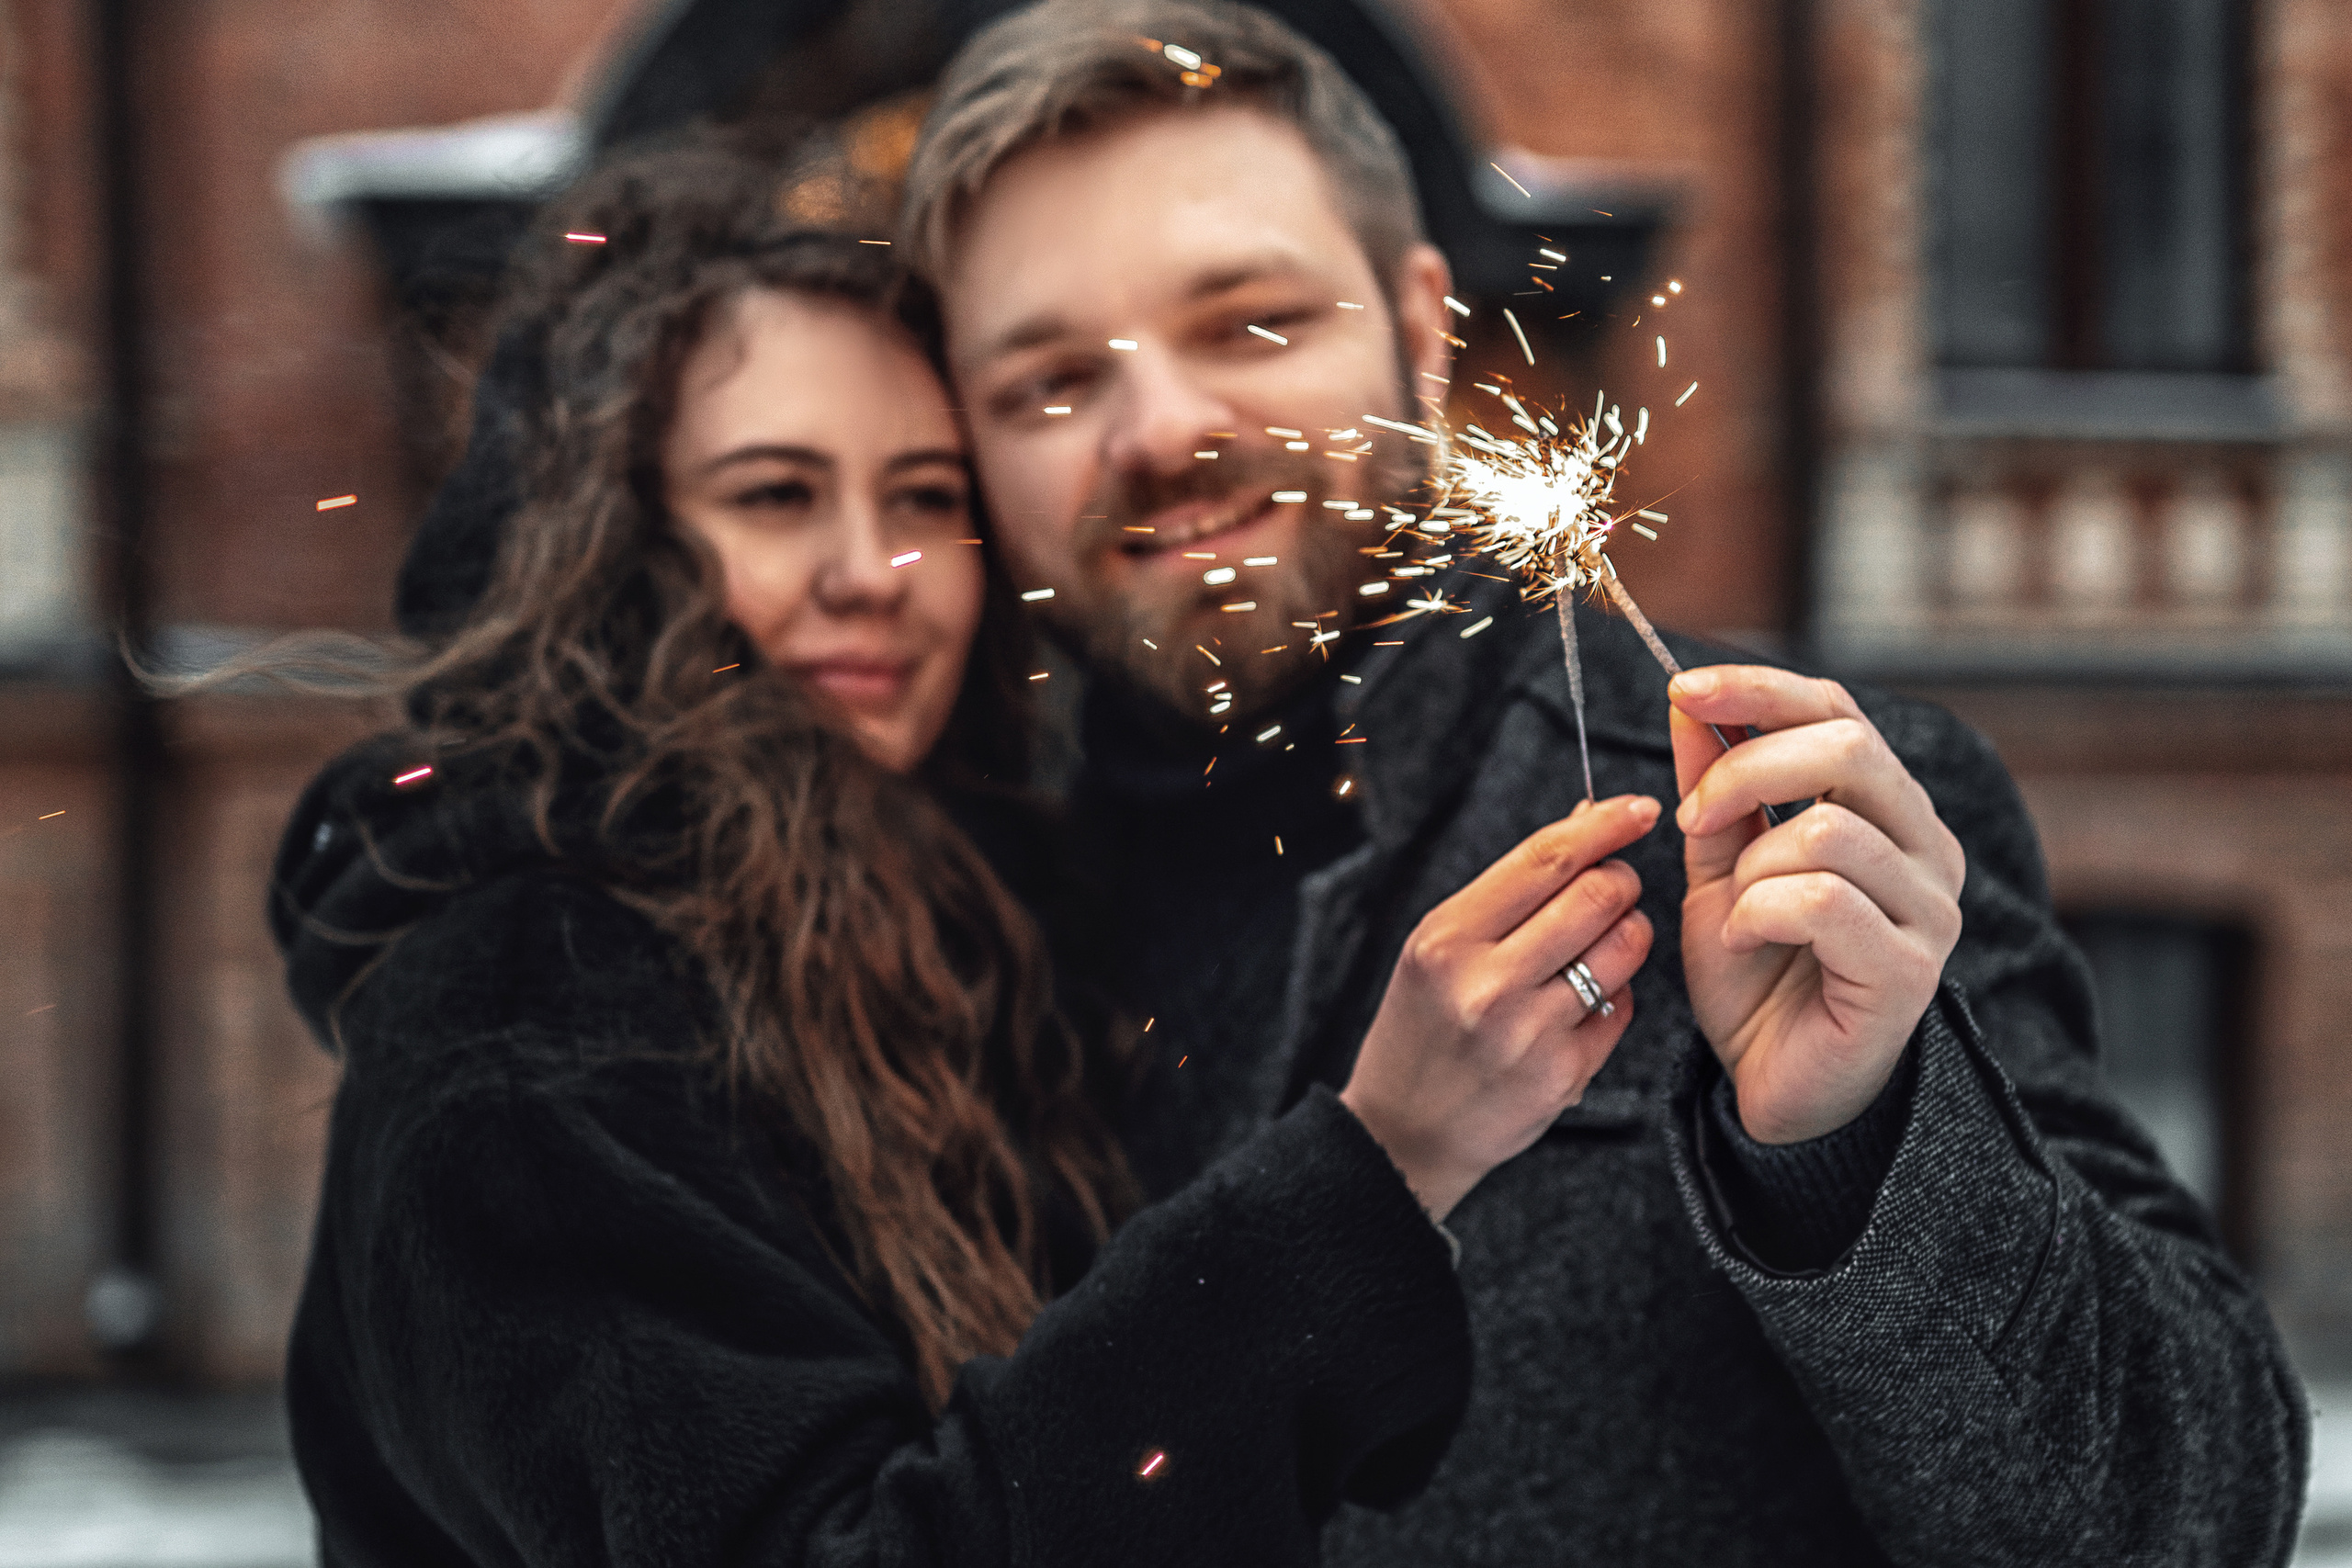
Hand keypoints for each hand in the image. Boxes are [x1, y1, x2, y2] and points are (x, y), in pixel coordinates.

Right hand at [1340, 794, 1658, 1221]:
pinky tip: (1584, 1003)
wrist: (1403, 1131)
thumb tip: (1585, 818)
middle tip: (1614, 886)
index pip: (1545, 861)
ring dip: (1629, 933)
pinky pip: (1623, 1010)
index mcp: (1447, 939)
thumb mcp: (1439, 946)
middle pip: (1596, 897)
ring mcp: (1528, 1034)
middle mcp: (1485, 984)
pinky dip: (1617, 995)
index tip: (1639, 808)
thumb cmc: (1424, 1024)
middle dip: (1621, 880)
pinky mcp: (1562, 1076)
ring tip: (1602, 944)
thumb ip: (1511, 888)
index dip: (1604, 826)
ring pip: (1624, 949)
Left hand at [1668, 667, 1964, 1143]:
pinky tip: (1746, 942)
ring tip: (1734, 911)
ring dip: (1750, 866)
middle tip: (1690, 820)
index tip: (1681, 689)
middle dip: (1745, 770)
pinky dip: (1759, 913)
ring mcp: (1929, 909)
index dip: (1759, 689)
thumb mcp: (1717, 864)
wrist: (1773, 1081)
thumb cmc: (1756, 972)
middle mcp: (1926, 849)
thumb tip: (1685, 702)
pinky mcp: (1909, 969)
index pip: (1838, 709)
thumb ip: (1711, 785)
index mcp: (1889, 810)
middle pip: (1848, 747)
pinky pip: (1822, 902)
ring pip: (1828, 829)